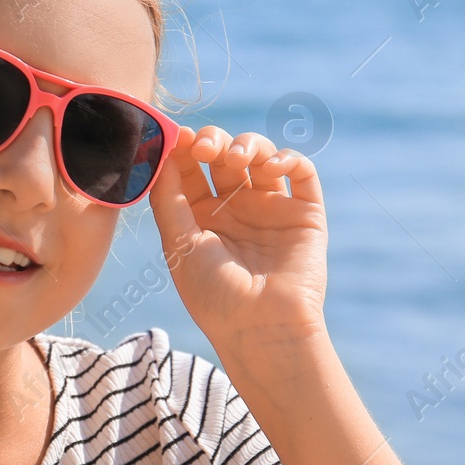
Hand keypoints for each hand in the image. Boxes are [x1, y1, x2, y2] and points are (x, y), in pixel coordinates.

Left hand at [148, 124, 328, 349]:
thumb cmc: (214, 295)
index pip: (191, 169)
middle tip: (205, 148)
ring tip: (236, 159)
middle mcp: (236, 209)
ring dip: (248, 145)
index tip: (176, 136)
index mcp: (201, 217)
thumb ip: (167, 198)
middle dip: (213, 141)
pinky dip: (288, 158)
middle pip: (224, 155)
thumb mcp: (179, 245)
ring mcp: (270, 208)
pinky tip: (271, 166)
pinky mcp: (304, 213)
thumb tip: (160, 154)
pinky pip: (302, 172)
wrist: (261, 327)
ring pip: (261, 155)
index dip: (183, 147)